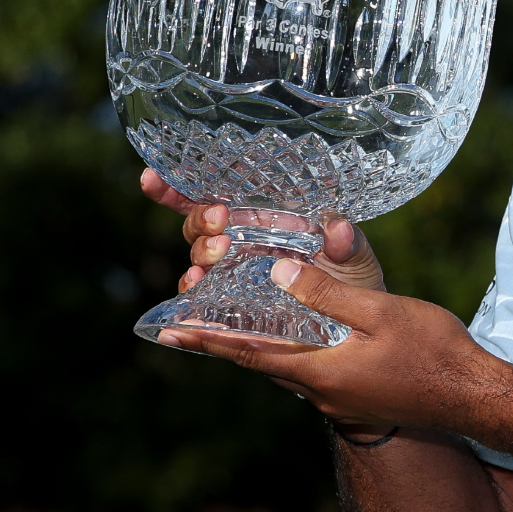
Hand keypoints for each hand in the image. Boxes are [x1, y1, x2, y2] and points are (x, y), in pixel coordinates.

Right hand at [138, 167, 385, 293]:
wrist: (354, 333)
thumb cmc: (353, 285)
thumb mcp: (357, 259)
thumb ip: (349, 243)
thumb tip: (338, 230)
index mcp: (265, 220)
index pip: (218, 195)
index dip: (182, 186)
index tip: (154, 178)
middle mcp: (241, 244)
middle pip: (199, 225)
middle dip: (200, 220)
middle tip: (220, 222)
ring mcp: (233, 277)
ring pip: (197, 260)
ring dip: (199, 255)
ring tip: (216, 256)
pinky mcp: (231, 309)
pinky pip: (199, 304)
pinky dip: (188, 302)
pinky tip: (190, 297)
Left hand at [154, 258, 497, 432]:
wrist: (476, 399)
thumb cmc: (434, 352)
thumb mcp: (381, 313)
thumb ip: (326, 295)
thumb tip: (276, 271)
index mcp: (319, 372)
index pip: (249, 353)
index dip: (207, 339)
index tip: (167, 332)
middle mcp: (321, 393)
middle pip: (261, 363)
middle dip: (224, 343)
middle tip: (186, 327)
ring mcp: (340, 400)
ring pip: (287, 368)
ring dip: (258, 348)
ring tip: (233, 327)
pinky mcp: (358, 399)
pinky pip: (311, 373)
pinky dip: (291, 353)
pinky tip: (299, 338)